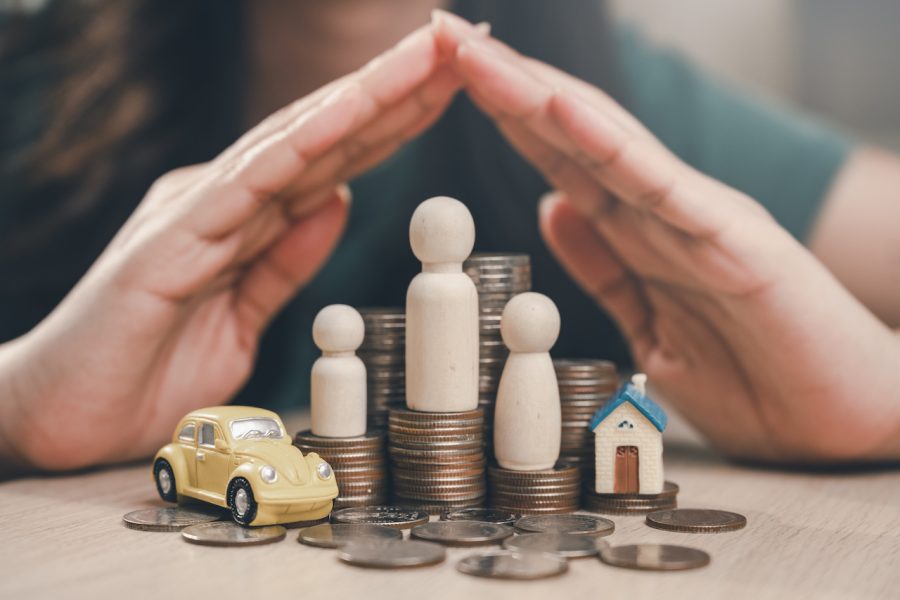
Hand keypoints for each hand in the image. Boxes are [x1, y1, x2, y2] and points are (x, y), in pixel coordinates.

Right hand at [0, 26, 462, 470]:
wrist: (63, 416)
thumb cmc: (147, 368)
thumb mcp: (244, 316)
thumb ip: (285, 260)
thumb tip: (338, 202)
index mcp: (245, 219)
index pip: (333, 163)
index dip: (394, 125)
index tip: (449, 93)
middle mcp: (224, 200)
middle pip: (323, 137)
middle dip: (393, 92)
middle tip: (454, 47)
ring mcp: (196, 213)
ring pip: (292, 143)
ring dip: (360, 99)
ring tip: (418, 60)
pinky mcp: (168, 241)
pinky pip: (243, 185)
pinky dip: (297, 145)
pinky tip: (344, 114)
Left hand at [434, 12, 899, 461]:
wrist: (847, 424)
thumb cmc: (758, 380)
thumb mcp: (651, 329)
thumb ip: (605, 270)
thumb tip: (552, 208)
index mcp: (639, 233)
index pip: (557, 162)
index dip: (501, 120)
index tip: (441, 82)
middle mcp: (662, 209)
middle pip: (567, 135)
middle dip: (500, 86)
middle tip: (438, 34)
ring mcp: (697, 217)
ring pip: (603, 143)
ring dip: (536, 95)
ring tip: (476, 52)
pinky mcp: (733, 239)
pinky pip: (660, 185)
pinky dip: (610, 145)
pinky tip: (562, 107)